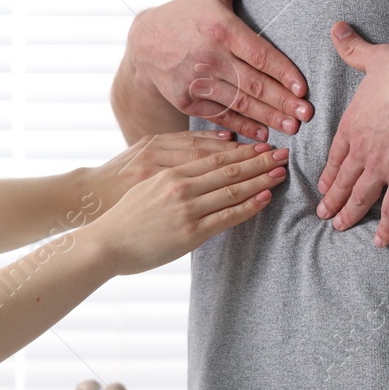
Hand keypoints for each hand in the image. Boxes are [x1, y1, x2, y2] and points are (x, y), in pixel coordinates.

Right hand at [84, 141, 288, 275]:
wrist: (104, 242)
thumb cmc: (122, 215)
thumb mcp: (145, 183)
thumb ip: (171, 176)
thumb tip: (195, 173)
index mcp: (170, 171)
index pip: (215, 156)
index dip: (242, 151)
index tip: (262, 146)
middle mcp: (181, 186)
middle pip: (229, 168)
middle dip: (259, 161)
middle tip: (284, 154)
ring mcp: (187, 209)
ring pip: (232, 189)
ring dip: (261, 180)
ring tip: (281, 173)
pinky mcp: (190, 233)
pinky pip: (227, 217)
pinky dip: (248, 206)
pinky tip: (265, 198)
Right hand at [121, 0, 311, 140]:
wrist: (143, 42)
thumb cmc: (187, 13)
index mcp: (221, 29)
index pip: (258, 54)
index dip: (283, 72)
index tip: (303, 88)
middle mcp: (209, 57)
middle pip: (252, 83)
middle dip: (282, 102)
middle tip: (307, 116)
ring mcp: (196, 80)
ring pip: (238, 103)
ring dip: (267, 118)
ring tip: (291, 128)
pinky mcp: (187, 99)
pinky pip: (220, 116)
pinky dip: (242, 128)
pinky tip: (263, 135)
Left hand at [316, 20, 388, 246]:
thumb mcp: (372, 57)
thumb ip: (352, 48)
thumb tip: (336, 28)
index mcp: (352, 127)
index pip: (335, 156)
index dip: (329, 174)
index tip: (323, 186)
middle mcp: (361, 151)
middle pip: (343, 181)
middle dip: (333, 200)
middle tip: (324, 214)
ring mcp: (380, 167)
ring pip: (360, 198)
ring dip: (349, 215)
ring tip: (340, 227)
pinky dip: (386, 226)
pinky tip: (381, 241)